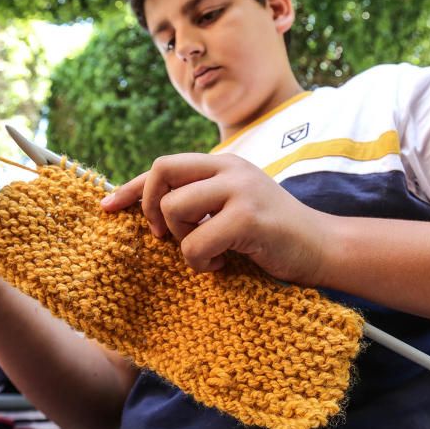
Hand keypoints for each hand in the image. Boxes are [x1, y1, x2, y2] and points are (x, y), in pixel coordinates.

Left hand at [101, 153, 328, 285]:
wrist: (322, 248)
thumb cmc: (272, 234)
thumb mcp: (234, 206)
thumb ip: (202, 200)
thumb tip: (149, 211)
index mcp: (223, 163)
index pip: (164, 165)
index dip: (131, 187)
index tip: (107, 207)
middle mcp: (230, 168)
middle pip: (161, 172)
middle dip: (150, 209)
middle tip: (165, 236)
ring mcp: (240, 190)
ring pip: (173, 210)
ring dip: (181, 241)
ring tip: (205, 254)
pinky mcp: (248, 218)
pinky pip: (195, 243)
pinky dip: (200, 261)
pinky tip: (221, 265)